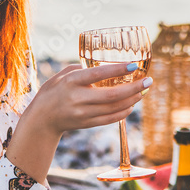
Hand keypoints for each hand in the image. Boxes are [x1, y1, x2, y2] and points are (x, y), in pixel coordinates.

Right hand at [25, 62, 150, 138]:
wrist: (42, 119)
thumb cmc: (54, 91)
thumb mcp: (63, 75)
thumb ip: (83, 70)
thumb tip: (107, 67)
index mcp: (72, 82)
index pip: (98, 75)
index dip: (117, 70)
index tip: (133, 66)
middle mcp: (78, 99)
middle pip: (112, 96)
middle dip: (133, 88)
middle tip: (148, 81)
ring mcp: (83, 114)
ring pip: (114, 108)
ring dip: (133, 100)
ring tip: (143, 91)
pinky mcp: (87, 124)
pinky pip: (111, 119)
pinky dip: (124, 112)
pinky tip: (132, 104)